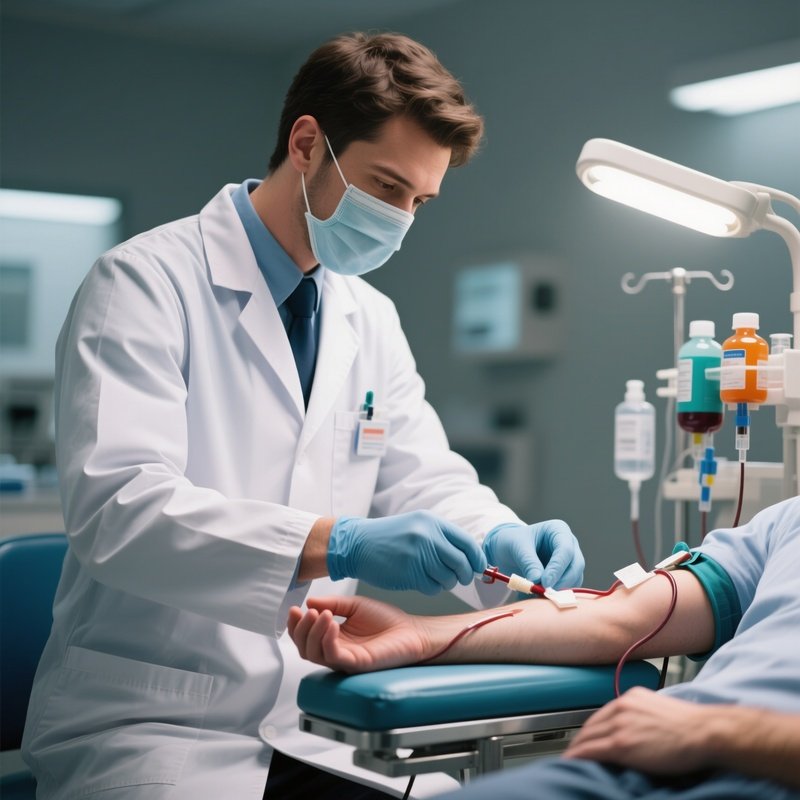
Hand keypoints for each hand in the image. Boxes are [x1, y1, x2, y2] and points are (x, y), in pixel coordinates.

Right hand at [288, 595, 428, 672]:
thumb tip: (309, 601)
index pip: (305, 637)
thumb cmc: (387, 620)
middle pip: (305, 648)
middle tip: (306, 612)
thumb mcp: (355, 605)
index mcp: (334, 638)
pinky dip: (328, 640)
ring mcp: (345, 660)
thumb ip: (333, 603)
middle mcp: (336, 651)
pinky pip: (334, 657)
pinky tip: (332, 624)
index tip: (295, 608)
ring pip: (315, 655)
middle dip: (300, 630)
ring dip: (312, 633)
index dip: (296, 625)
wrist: (412, 631)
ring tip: (321, 614)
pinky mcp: (357, 664)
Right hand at [327, 510, 486, 594]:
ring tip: (432, 577)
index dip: (477, 559)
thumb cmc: (390, 538)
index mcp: (433, 523)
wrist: (357, 543)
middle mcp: (428, 535)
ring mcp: (418, 554)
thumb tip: (472, 560)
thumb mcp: (417, 527)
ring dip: (445, 583)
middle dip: (464, 575)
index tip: (478, 568)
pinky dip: (431, 588)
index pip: (468, 543)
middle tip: (459, 579)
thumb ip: (442, 540)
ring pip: (449, 578)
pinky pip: (433, 588)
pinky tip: (420, 581)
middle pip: (462, 563)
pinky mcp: (409, 571)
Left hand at [483, 520, 583, 588]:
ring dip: (560, 590)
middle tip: (545, 593)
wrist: (509, 549)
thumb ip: (528, 562)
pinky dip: (557, 595)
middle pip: (576, 566)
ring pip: (575, 579)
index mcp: (559, 530)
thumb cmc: (514, 542)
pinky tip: (542, 598)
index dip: (557, 568)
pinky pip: (568, 588)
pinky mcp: (567, 575)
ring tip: (540, 596)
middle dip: (562, 581)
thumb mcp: (517, 547)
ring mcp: (570, 561)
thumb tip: (538, 581)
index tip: (545, 583)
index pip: (565, 550)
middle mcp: (569, 544)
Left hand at [564, 687, 712, 774]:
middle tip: (573, 751)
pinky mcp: (622, 743)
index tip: (586, 739)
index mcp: (631, 698)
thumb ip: (643, 716)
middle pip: (591, 725)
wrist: (704, 732)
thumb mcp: (660, 711)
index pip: (602, 715)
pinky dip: (579, 756)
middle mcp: (621, 707)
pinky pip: (592, 750)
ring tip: (570, 759)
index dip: (591, 729)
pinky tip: (572, 762)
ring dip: (576, 749)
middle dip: (581, 739)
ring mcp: (620, 725)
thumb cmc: (692, 726)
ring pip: (588, 737)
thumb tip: (638, 731)